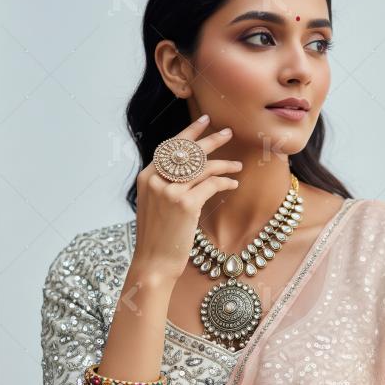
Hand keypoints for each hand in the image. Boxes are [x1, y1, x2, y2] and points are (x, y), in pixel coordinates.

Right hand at [131, 115, 241, 277]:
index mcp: (147, 177)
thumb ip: (166, 184)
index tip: (204, 121)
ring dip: (224, 164)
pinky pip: (212, 184)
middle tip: (227, 131)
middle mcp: (156, 180)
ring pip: (203, 167)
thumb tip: (191, 169)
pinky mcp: (185, 204)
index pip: (170, 147)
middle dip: (210, 139)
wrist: (154, 262)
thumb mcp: (154, 204)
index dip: (189, 133)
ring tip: (237, 165)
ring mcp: (170, 191)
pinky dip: (225, 182)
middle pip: (188, 151)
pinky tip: (233, 184)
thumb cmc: (158, 236)